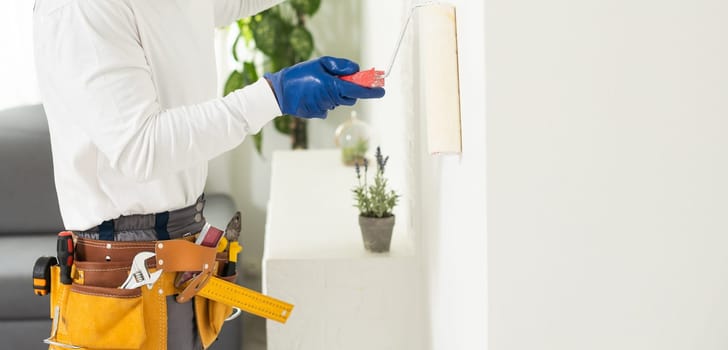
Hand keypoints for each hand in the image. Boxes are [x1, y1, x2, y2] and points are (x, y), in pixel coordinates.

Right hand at [264, 56, 385, 118]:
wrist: (279, 92)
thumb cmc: (300, 74)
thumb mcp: (321, 63)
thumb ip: (341, 66)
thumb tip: (357, 70)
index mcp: (333, 86)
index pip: (359, 90)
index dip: (372, 90)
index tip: (382, 90)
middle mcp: (331, 99)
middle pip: (351, 97)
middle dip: (349, 90)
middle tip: (338, 80)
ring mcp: (325, 108)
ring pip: (338, 101)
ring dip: (334, 94)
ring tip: (317, 86)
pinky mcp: (318, 114)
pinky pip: (328, 107)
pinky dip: (324, 101)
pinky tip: (312, 95)